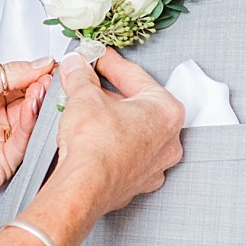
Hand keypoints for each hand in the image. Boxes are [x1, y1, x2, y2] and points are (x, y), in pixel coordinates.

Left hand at [0, 56, 55, 202]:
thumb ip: (8, 73)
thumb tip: (38, 64)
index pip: (19, 83)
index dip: (35, 74)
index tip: (51, 66)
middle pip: (29, 102)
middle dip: (41, 88)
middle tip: (50, 78)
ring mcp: (0, 140)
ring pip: (31, 122)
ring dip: (38, 104)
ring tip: (41, 89)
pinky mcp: (5, 163)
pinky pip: (25, 142)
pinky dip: (32, 124)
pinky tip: (32, 108)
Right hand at [48, 48, 184, 216]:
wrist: (83, 187)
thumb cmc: (96, 147)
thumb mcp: (84, 96)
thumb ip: (82, 76)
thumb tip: (78, 67)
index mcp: (166, 111)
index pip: (135, 76)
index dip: (109, 63)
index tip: (97, 58)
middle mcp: (168, 140)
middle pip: (136, 104)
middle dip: (108, 91)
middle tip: (86, 81)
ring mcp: (154, 165)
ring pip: (132, 131)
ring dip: (110, 118)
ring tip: (85, 109)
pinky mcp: (136, 182)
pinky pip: (125, 154)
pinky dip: (109, 143)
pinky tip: (91, 138)